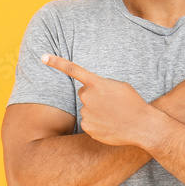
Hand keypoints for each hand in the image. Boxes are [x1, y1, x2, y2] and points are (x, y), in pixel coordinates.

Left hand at [41, 54, 156, 147]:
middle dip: (93, 96)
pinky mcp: (87, 127)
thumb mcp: (119, 86)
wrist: (141, 126)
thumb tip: (91, 92)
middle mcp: (88, 97)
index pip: (73, 70)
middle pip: (84, 93)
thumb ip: (102, 85)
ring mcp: (86, 113)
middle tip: (110, 103)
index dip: (56, 63)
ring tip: (113, 115)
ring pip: (87, 109)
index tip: (43, 57)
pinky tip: (109, 125)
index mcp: (96, 83)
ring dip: (97, 111)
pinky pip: (88, 123)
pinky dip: (97, 124)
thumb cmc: (133, 103)